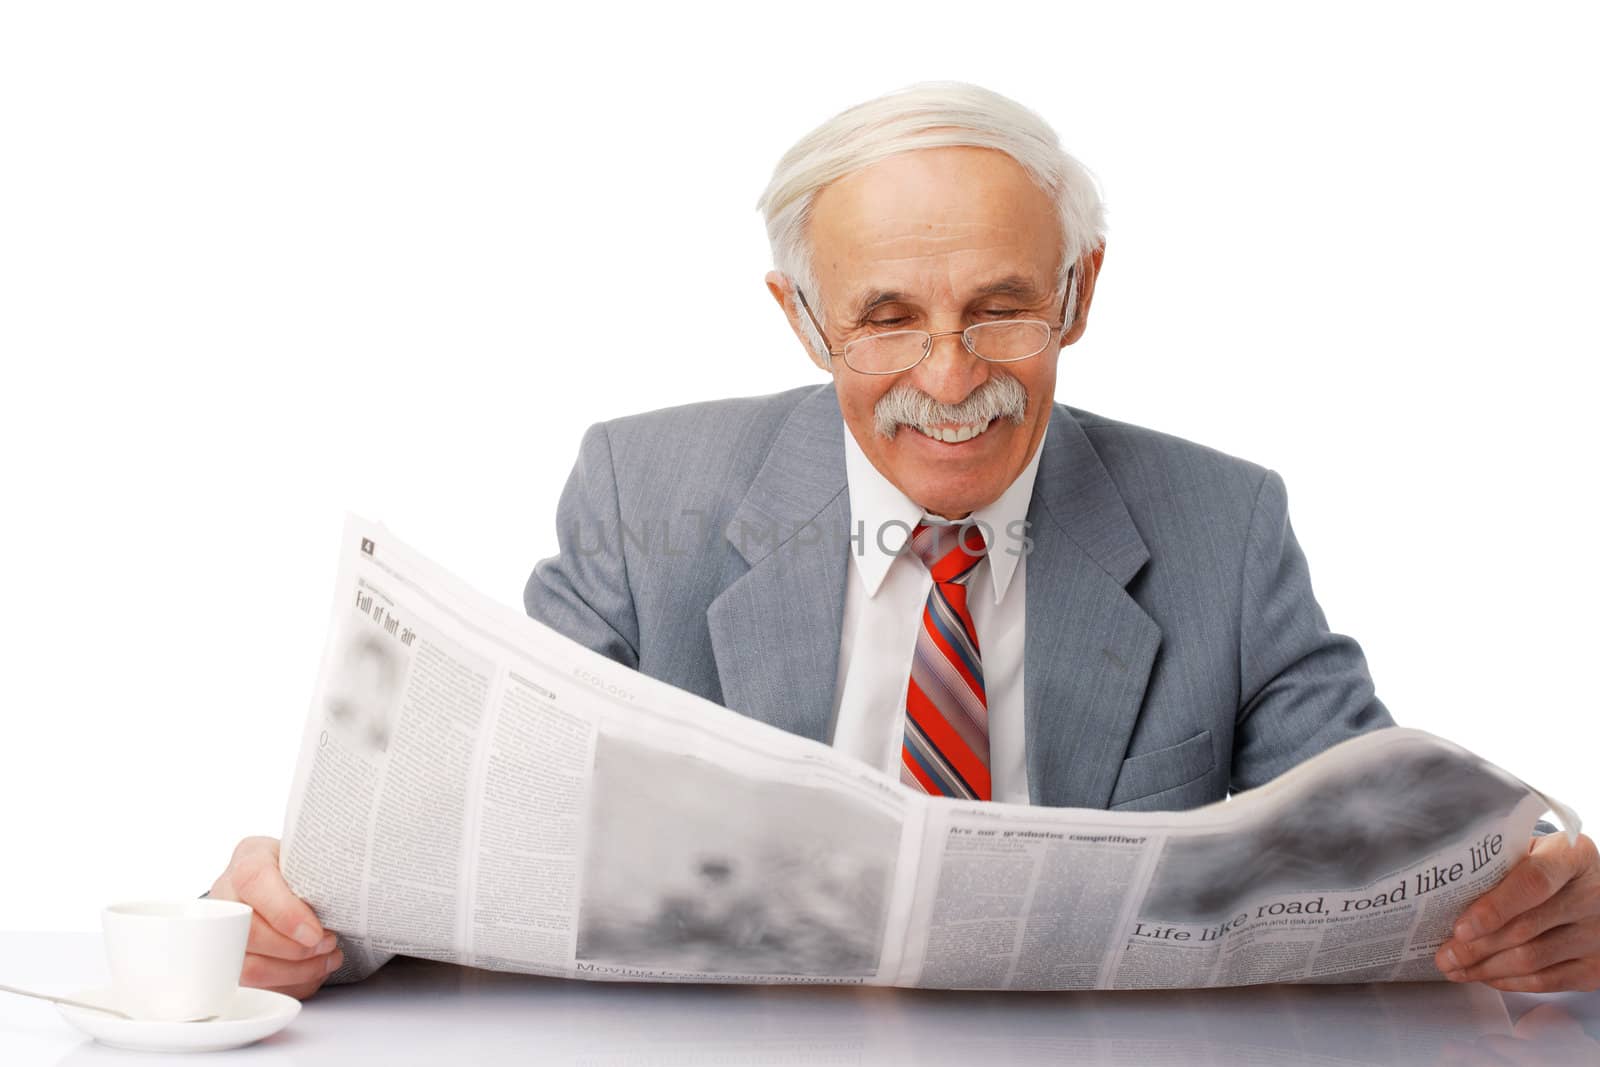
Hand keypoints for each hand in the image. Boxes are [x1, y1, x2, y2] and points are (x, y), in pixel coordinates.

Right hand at [209, 835, 342, 999]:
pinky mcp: (229, 963)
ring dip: (296, 972)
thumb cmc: (297, 869)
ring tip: (326, 960)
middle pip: (249, 934)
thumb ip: (319, 873)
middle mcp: (226, 896)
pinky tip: (312, 973)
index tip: (316, 933)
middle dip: (296, 949)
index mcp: (248, 860)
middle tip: (328, 944)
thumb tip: (350, 899)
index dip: (285, 913)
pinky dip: (291, 985)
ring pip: (249, 968)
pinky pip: (255, 988)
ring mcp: (221, 933)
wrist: (279, 881)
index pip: (255, 881)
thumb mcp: (309, 857)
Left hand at [1435, 831, 1599, 991]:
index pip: (1532, 883)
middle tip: (1444, 955)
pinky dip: (1511, 982)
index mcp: (1573, 857)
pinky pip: (1548, 981)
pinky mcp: (1596, 966)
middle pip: (1526, 928)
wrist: (1595, 888)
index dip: (1494, 908)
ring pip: (1533, 960)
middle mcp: (1592, 896)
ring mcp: (1598, 934)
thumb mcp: (1530, 851)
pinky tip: (1486, 976)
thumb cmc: (1549, 866)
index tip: (1460, 928)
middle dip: (1477, 946)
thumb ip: (1499, 866)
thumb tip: (1446, 896)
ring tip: (1456, 968)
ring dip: (1487, 968)